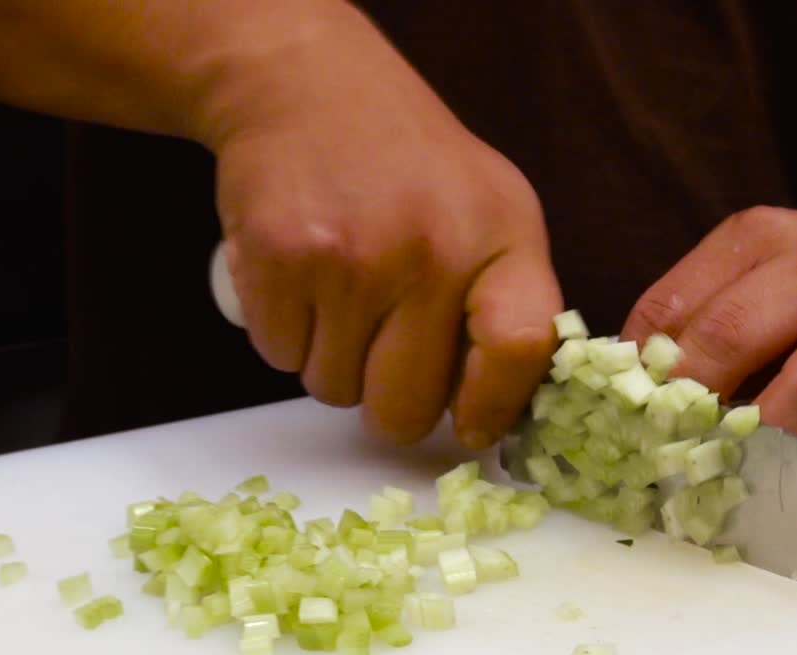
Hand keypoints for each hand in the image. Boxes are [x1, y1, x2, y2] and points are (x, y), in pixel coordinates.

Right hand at [201, 11, 561, 448]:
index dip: (491, 407)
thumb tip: (493, 414)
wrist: (310, 87)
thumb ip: (507, 303)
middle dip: (391, 402)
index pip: (518, 349)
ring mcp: (351, 256)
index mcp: (503, 238)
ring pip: (335, 389)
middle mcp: (432, 249)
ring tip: (343, 297)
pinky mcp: (278, 257)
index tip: (472, 425)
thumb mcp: (493, 211)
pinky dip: (285, 335)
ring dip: (334, 364)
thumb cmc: (413, 166)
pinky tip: (303, 281)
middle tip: (384, 353)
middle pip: (407, 405)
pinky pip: (279, 356)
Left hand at [621, 203, 796, 460]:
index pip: (677, 303)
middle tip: (670, 442)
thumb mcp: (742, 272)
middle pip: (738, 335)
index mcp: (761, 235)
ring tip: (729, 460)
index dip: (643, 367)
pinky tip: (789, 463)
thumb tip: (628, 390)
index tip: (627, 409)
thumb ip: (688, 318)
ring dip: (760, 439)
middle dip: (692, 399)